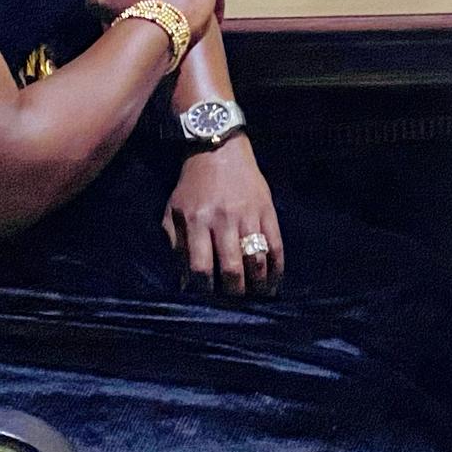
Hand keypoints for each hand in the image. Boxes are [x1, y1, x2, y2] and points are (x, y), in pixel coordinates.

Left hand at [163, 136, 283, 295]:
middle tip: (235, 303)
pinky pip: (275, 243)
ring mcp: (248, 215)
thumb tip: (184, 281)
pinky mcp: (267, 209)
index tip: (208, 300)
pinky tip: (274, 280)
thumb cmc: (193, 184)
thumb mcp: (174, 212)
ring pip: (256, 258)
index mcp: (196, 222)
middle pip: (232, 267)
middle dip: (234, 292)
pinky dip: (277, 266)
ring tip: (258, 296)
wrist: (219, 148)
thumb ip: (176, 246)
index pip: (201, 267)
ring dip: (259, 283)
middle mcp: (222, 220)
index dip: (205, 289)